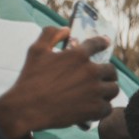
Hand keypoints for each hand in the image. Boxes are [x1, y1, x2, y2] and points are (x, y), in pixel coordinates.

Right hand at [0, 27, 118, 138]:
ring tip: (99, 94)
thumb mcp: (36, 51)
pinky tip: (93, 108)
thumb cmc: (30, 79)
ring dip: (107, 91)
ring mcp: (95, 90)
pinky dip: (101, 108)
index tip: (106, 43)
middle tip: (101, 78)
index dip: (103, 42)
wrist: (26, 109)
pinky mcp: (95, 109)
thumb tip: (66, 29)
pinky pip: (107, 107)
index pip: (98, 44)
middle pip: (111, 70)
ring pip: (113, 88)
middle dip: (106, 73)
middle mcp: (90, 71)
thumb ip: (50, 34)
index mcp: (78, 55)